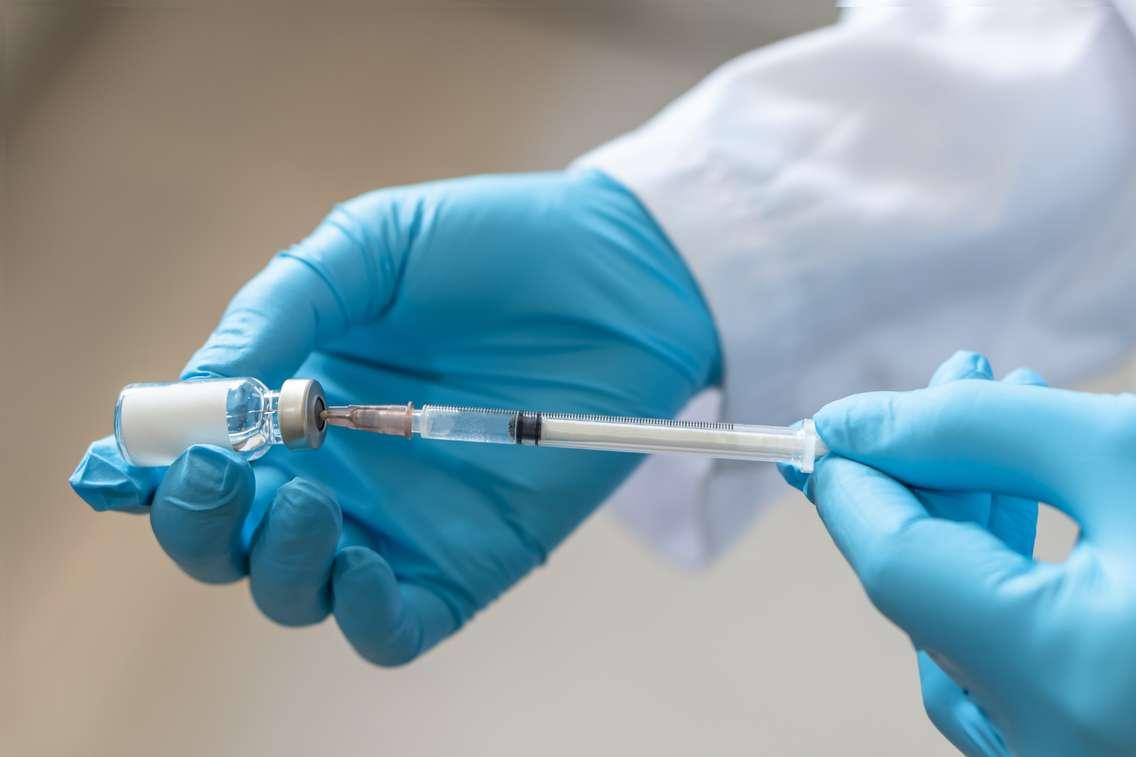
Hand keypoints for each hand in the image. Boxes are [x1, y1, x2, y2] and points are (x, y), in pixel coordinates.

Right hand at [70, 170, 719, 664]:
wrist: (622, 273)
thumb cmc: (495, 247)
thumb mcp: (374, 247)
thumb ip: (284, 307)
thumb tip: (200, 386)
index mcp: (296, 398)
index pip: (199, 456)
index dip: (146, 470)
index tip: (124, 461)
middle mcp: (336, 471)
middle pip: (231, 542)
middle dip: (199, 524)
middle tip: (217, 474)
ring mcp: (399, 522)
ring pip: (297, 592)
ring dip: (276, 564)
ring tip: (310, 498)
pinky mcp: (468, 562)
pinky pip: (391, 624)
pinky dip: (358, 613)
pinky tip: (360, 562)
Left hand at [796, 352, 1135, 755]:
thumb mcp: (1124, 457)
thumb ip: (979, 434)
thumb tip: (857, 426)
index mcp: (1060, 678)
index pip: (894, 567)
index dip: (855, 480)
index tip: (836, 421)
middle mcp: (1049, 753)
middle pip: (923, 601)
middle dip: (925, 484)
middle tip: (952, 390)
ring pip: (961, 641)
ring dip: (964, 532)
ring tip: (1002, 439)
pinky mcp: (1079, 756)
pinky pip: (1008, 675)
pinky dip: (1002, 590)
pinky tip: (1030, 517)